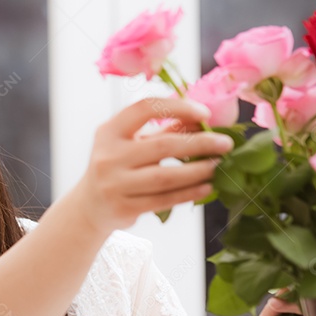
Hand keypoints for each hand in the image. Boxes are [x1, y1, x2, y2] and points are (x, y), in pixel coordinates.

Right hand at [68, 97, 233, 233]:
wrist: (90, 206)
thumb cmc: (118, 167)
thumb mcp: (130, 144)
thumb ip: (163, 130)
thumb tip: (204, 119)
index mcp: (109, 132)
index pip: (144, 109)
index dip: (177, 107)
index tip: (205, 113)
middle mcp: (108, 156)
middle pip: (162, 146)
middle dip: (200, 143)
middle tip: (225, 143)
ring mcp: (114, 184)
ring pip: (165, 177)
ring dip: (198, 171)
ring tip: (218, 165)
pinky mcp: (123, 208)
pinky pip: (163, 200)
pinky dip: (188, 193)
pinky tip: (206, 186)